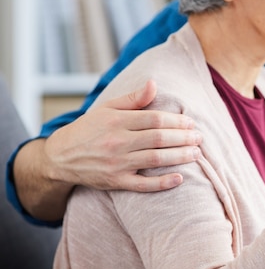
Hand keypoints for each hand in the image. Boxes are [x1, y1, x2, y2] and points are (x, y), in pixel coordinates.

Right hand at [43, 80, 201, 191]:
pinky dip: (162, 183)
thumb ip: (133, 98)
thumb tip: (154, 83)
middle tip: (200, 138)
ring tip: (196, 153)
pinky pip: (143, 185)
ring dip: (179, 156)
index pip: (154, 119)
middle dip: (183, 138)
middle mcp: (117, 142)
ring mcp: (117, 164)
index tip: (191, 122)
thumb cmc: (89, 129)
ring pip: (155, 159)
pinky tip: (180, 178)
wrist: (61, 157)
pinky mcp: (116, 182)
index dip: (176, 121)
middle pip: (158, 139)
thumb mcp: (106, 108)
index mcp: (116, 121)